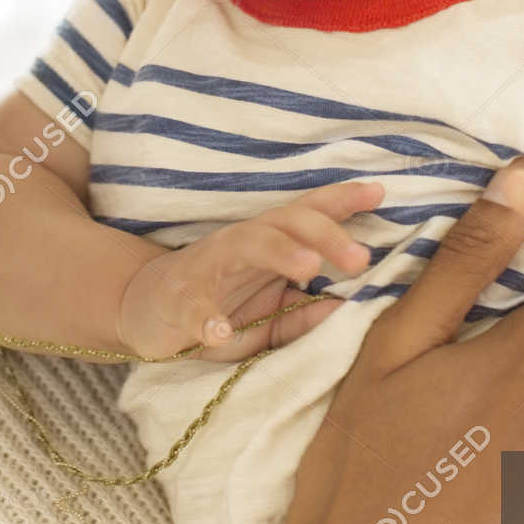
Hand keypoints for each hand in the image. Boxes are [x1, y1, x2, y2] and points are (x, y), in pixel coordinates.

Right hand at [116, 180, 383, 360]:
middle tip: (360, 258)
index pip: (307, 214)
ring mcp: (207, 268)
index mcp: (268, 245)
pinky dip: (206, 318)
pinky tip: (219, 331)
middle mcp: (241, 245)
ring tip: (307, 269)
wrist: (144, 310)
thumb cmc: (217, 307)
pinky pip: (192, 305)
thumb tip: (347, 309)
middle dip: (324, 234)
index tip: (379, 193)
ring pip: (244, 245)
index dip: (341, 200)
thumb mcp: (269, 319)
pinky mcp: (178, 301)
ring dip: (278, 253)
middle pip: (285, 222)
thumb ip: (304, 316)